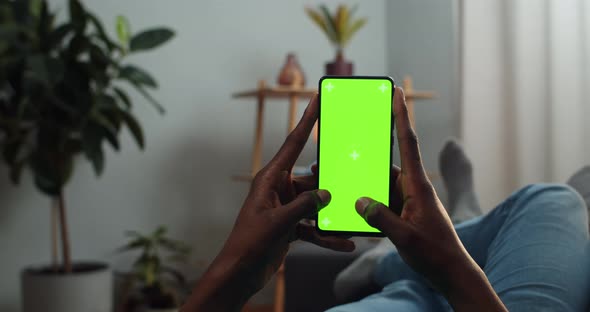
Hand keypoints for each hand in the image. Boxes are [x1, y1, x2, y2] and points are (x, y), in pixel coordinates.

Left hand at [183, 95, 353, 310]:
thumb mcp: (279, 223)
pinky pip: (313, 226)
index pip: (293, 144)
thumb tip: (327, 193)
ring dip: (330, 215)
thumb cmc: (250, 243)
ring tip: (350, 222)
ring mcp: (285, 207)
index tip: (317, 99)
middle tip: (352, 176)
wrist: (240, 271)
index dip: (307, 120)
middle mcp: (279, 189)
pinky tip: (343, 244)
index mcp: (270, 179)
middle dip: (331, 183)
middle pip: (312, 179)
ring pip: (315, 204)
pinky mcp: (290, 225)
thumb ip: (304, 206)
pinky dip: (326, 235)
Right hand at [355, 88, 506, 310]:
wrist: (450, 273)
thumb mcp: (405, 238)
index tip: (397, 92)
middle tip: (345, 141)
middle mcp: (412, 188)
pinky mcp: (402, 212)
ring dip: (362, 182)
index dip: (402, 116)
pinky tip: (351, 205)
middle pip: (385, 162)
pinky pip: (380, 201)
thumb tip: (359, 200)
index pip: (408, 143)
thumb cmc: (435, 254)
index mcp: (418, 186)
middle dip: (365, 152)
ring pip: (379, 183)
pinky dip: (367, 202)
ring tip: (339, 179)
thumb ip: (381, 218)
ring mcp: (407, 200)